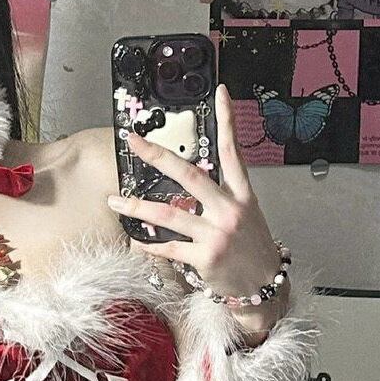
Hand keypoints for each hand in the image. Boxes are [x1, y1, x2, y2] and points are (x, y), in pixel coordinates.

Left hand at [108, 83, 288, 327]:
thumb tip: (188, 185)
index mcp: (241, 196)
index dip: (227, 121)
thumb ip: (220, 198)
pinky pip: (167, 248)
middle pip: (189, 175)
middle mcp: (228, 211)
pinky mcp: (204, 259)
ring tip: (115, 201)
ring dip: (137, 207)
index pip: (233, 152)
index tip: (219, 93)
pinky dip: (148, 245)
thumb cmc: (251, 250)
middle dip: (158, 156)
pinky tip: (134, 241)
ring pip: (168, 215)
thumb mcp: (245, 216)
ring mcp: (216, 235)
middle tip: (134, 141)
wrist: (264, 286)